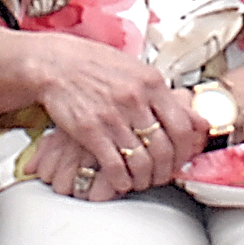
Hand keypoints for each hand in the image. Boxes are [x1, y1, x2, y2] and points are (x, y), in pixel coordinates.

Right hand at [30, 36, 202, 196]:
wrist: (55, 63)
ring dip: (144, 179)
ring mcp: (113, 116)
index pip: (182, 126)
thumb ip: (160, 93)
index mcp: (151, 82)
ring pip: (142, 162)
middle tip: (161, 175)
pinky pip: (115, 166)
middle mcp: (135, 100)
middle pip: (164, 149)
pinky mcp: (90, 131)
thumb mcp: (135, 69)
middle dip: (165, 170)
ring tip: (141, 180)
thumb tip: (189, 115)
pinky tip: (121, 181)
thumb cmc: (93, 64)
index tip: (181, 159)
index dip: (185, 151)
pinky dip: (122, 180)